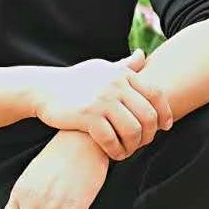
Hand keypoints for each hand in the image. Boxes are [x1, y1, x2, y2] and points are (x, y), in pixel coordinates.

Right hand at [31, 47, 173, 160]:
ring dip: (133, 146)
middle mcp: (115, 85)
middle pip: (148, 116)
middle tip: (142, 143)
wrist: (43, 88)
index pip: (156, 94)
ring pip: (132, 130)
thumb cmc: (75, 80)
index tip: (165, 127)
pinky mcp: (87, 116)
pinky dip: (116, 151)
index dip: (165, 113)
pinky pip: (111, 140)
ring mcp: (101, 100)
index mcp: (122, 74)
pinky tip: (114, 153)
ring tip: (127, 150)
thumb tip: (143, 55)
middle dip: (149, 134)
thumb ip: (124, 65)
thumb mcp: (101, 68)